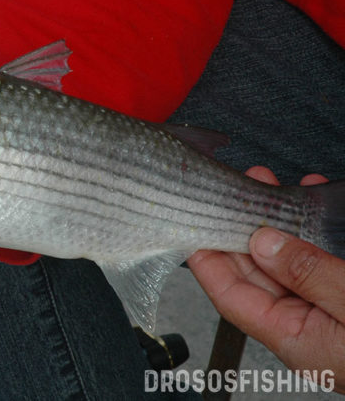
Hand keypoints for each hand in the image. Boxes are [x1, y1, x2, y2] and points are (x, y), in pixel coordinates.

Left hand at [188, 166, 344, 392]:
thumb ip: (309, 275)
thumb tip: (264, 243)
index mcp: (295, 338)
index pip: (232, 297)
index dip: (210, 262)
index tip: (196, 226)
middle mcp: (305, 327)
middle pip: (257, 275)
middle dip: (245, 230)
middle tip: (240, 191)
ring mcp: (328, 313)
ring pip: (290, 264)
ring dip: (280, 225)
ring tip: (273, 186)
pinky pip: (322, 263)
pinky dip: (317, 233)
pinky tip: (316, 201)